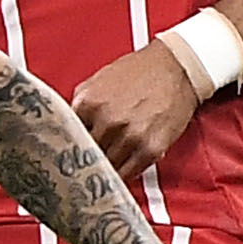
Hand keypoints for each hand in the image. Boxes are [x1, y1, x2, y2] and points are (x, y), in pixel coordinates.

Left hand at [71, 43, 200, 178]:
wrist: (175, 68)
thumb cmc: (138, 72)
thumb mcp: (98, 80)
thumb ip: (80, 103)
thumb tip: (67, 124)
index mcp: (89, 103)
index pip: (67, 136)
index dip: (68, 145)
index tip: (68, 152)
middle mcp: (108, 121)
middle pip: (86, 154)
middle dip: (85, 159)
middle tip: (83, 165)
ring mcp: (130, 137)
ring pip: (106, 167)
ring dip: (103, 170)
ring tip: (101, 171)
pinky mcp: (151, 149)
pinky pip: (129, 172)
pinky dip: (122, 175)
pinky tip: (118, 172)